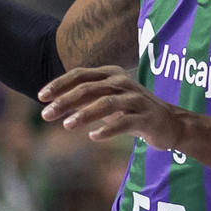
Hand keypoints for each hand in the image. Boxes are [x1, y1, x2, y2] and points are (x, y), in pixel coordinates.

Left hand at [39, 66, 183, 147]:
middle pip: (89, 88)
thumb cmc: (132, 112)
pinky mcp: (146, 118)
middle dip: (65, 101)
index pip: (80, 74)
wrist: (170, 124)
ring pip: (105, 103)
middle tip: (46, 115)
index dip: (59, 84)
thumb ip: (84, 99)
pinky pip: (124, 122)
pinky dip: (107, 129)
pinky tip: (93, 136)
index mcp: (111, 74)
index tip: (41, 97)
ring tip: (66, 125)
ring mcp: (136, 99)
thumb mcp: (107, 101)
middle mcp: (123, 82)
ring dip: (84, 114)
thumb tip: (53, 104)